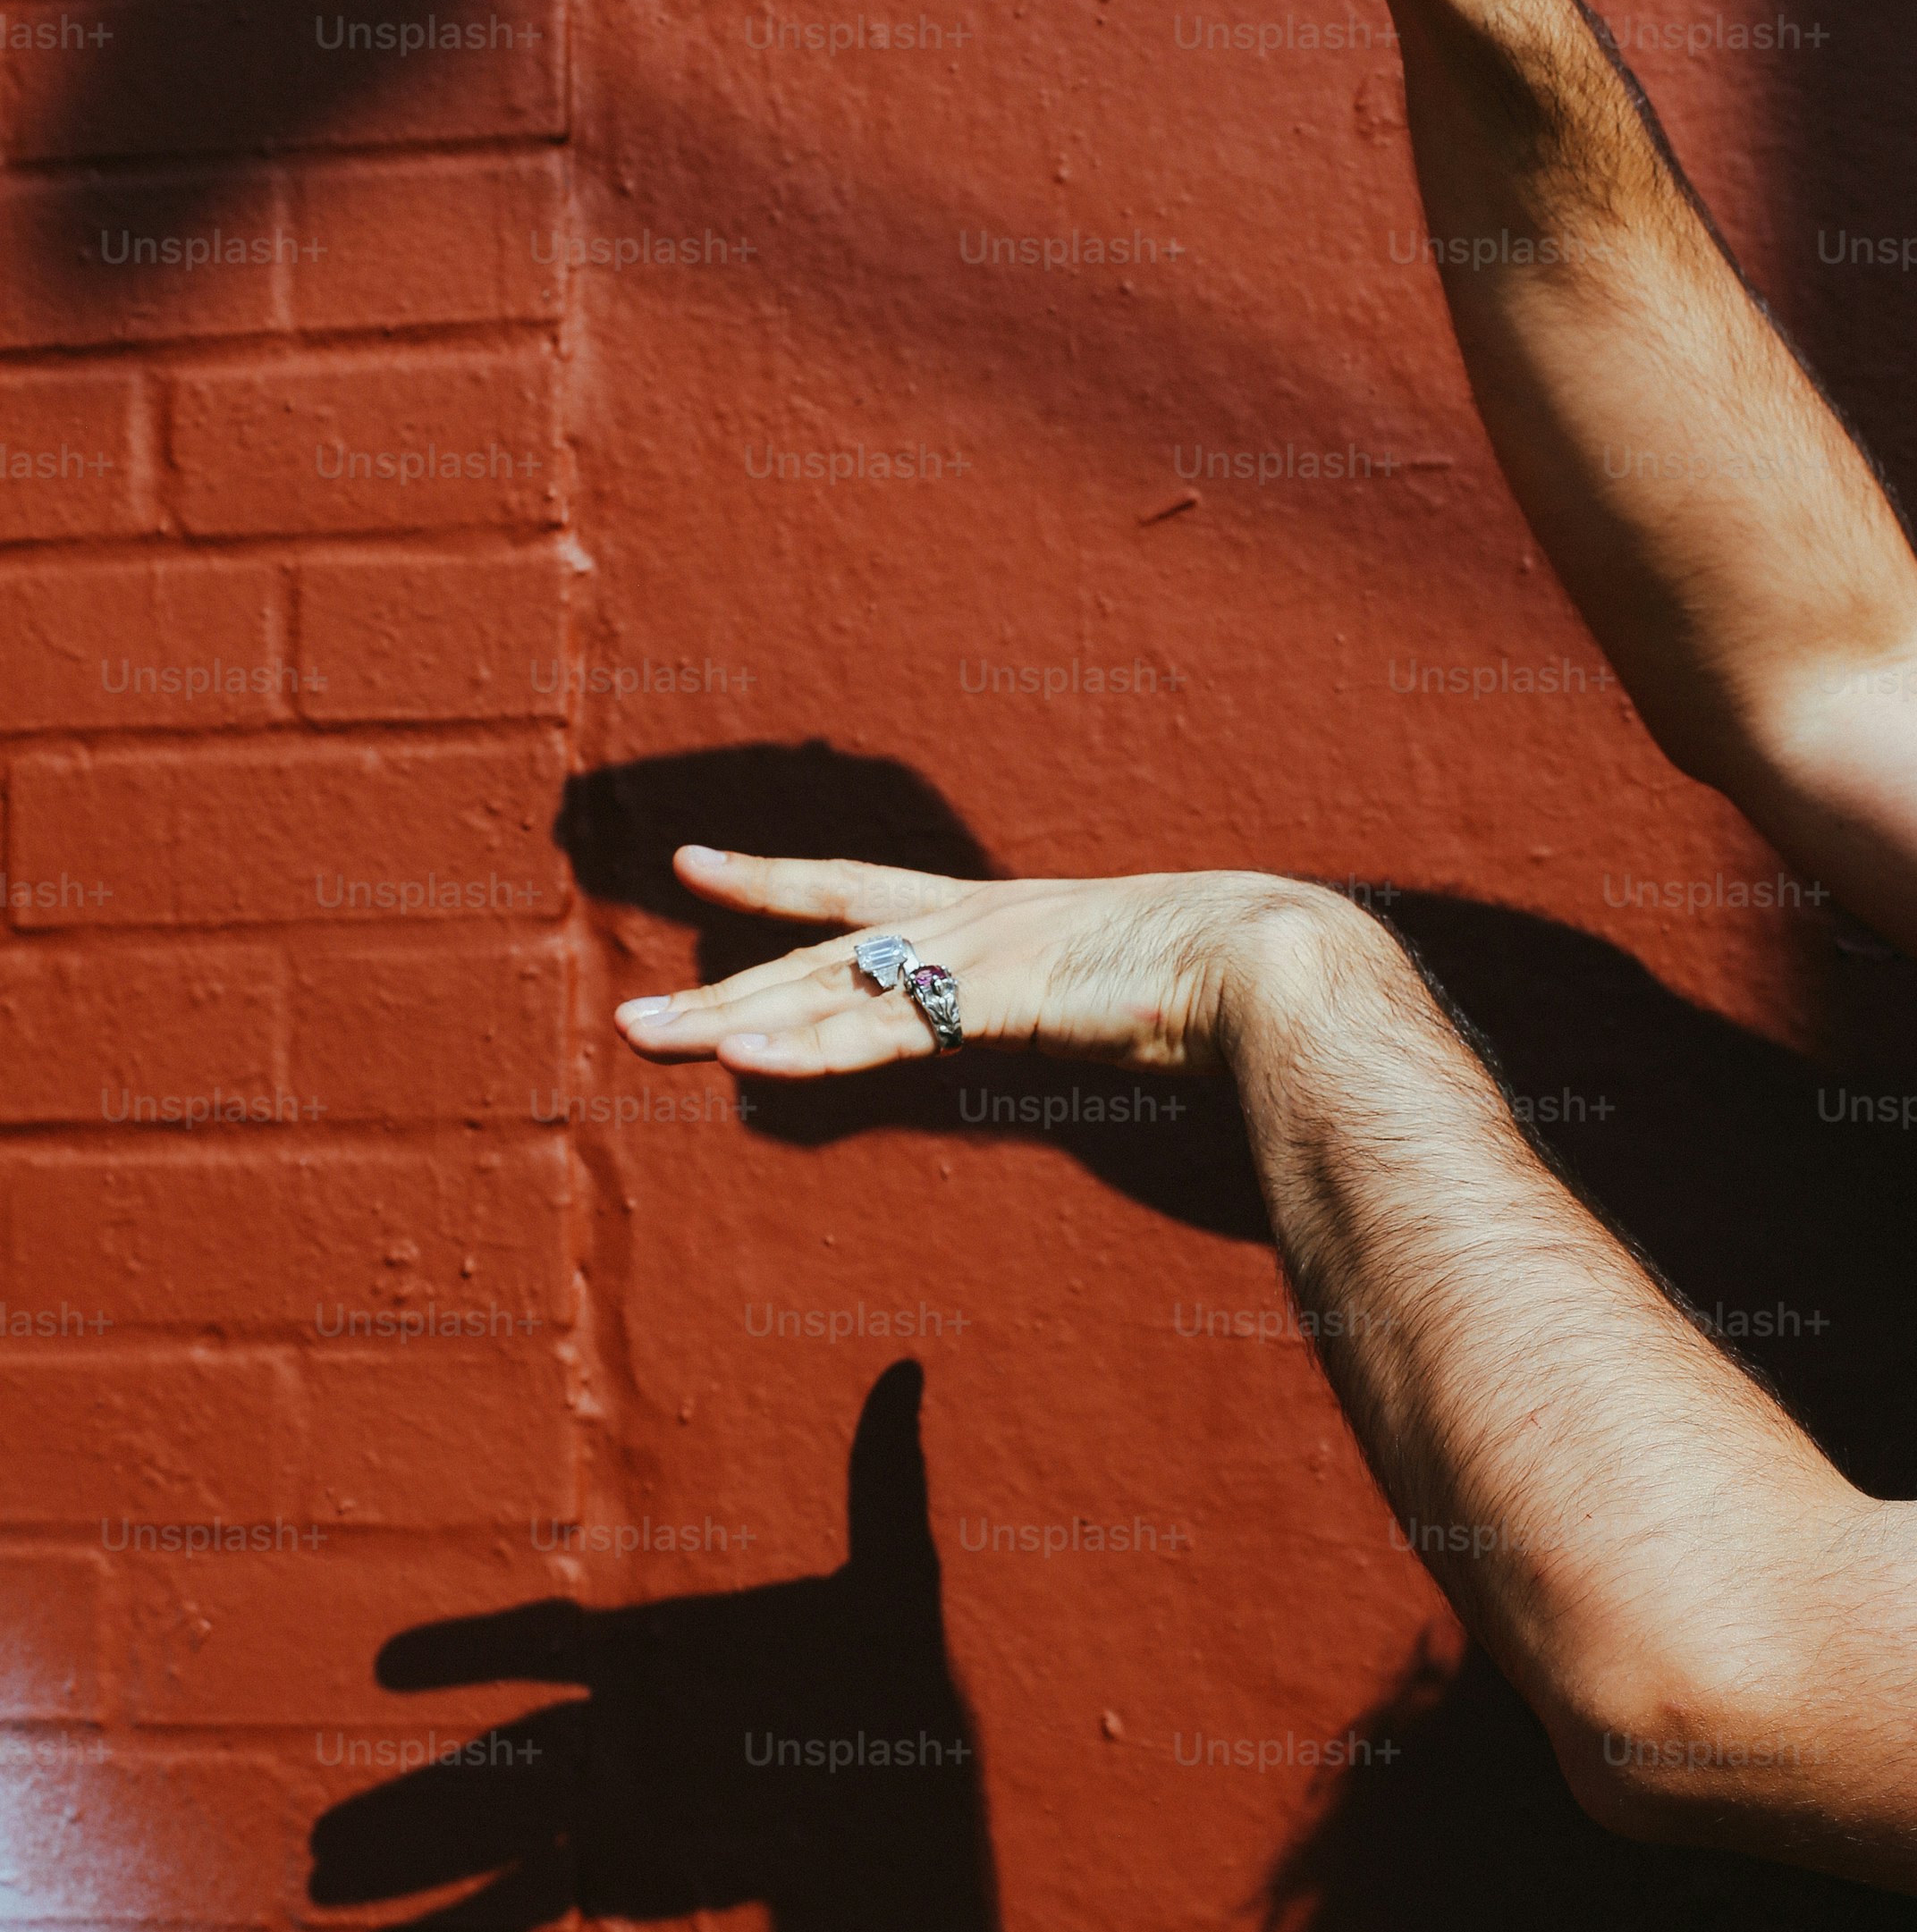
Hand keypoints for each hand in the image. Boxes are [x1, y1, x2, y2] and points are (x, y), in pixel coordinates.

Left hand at [612, 849, 1357, 1078]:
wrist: (1272, 953)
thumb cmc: (1229, 967)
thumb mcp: (1132, 976)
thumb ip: (1093, 993)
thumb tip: (1106, 1009)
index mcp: (995, 914)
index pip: (856, 892)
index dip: (771, 882)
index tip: (695, 867)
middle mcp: (966, 924)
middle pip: (815, 959)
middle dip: (721, 988)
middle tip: (629, 1015)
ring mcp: (974, 959)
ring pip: (828, 997)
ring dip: (732, 1023)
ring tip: (644, 1037)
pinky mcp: (993, 1002)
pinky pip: (883, 1036)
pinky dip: (810, 1052)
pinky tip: (743, 1065)